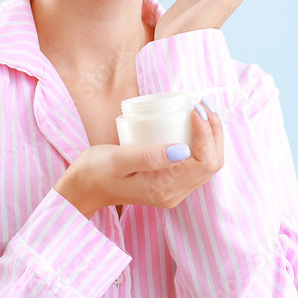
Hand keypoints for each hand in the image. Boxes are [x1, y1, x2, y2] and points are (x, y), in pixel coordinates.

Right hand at [53, 100, 223, 219]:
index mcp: (165, 189)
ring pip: (207, 163)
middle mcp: (175, 193)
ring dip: (210, 135)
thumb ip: (149, 157)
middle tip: (202, 103)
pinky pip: (196, 163)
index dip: (208, 133)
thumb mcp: (118, 160)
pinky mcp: (170, 183)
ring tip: (200, 109)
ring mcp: (174, 190)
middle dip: (214, 131)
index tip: (195, 108)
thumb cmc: (96, 171)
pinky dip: (201, 142)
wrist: (83, 188)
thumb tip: (183, 150)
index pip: (204, 162)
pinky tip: (193, 124)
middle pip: (212, 163)